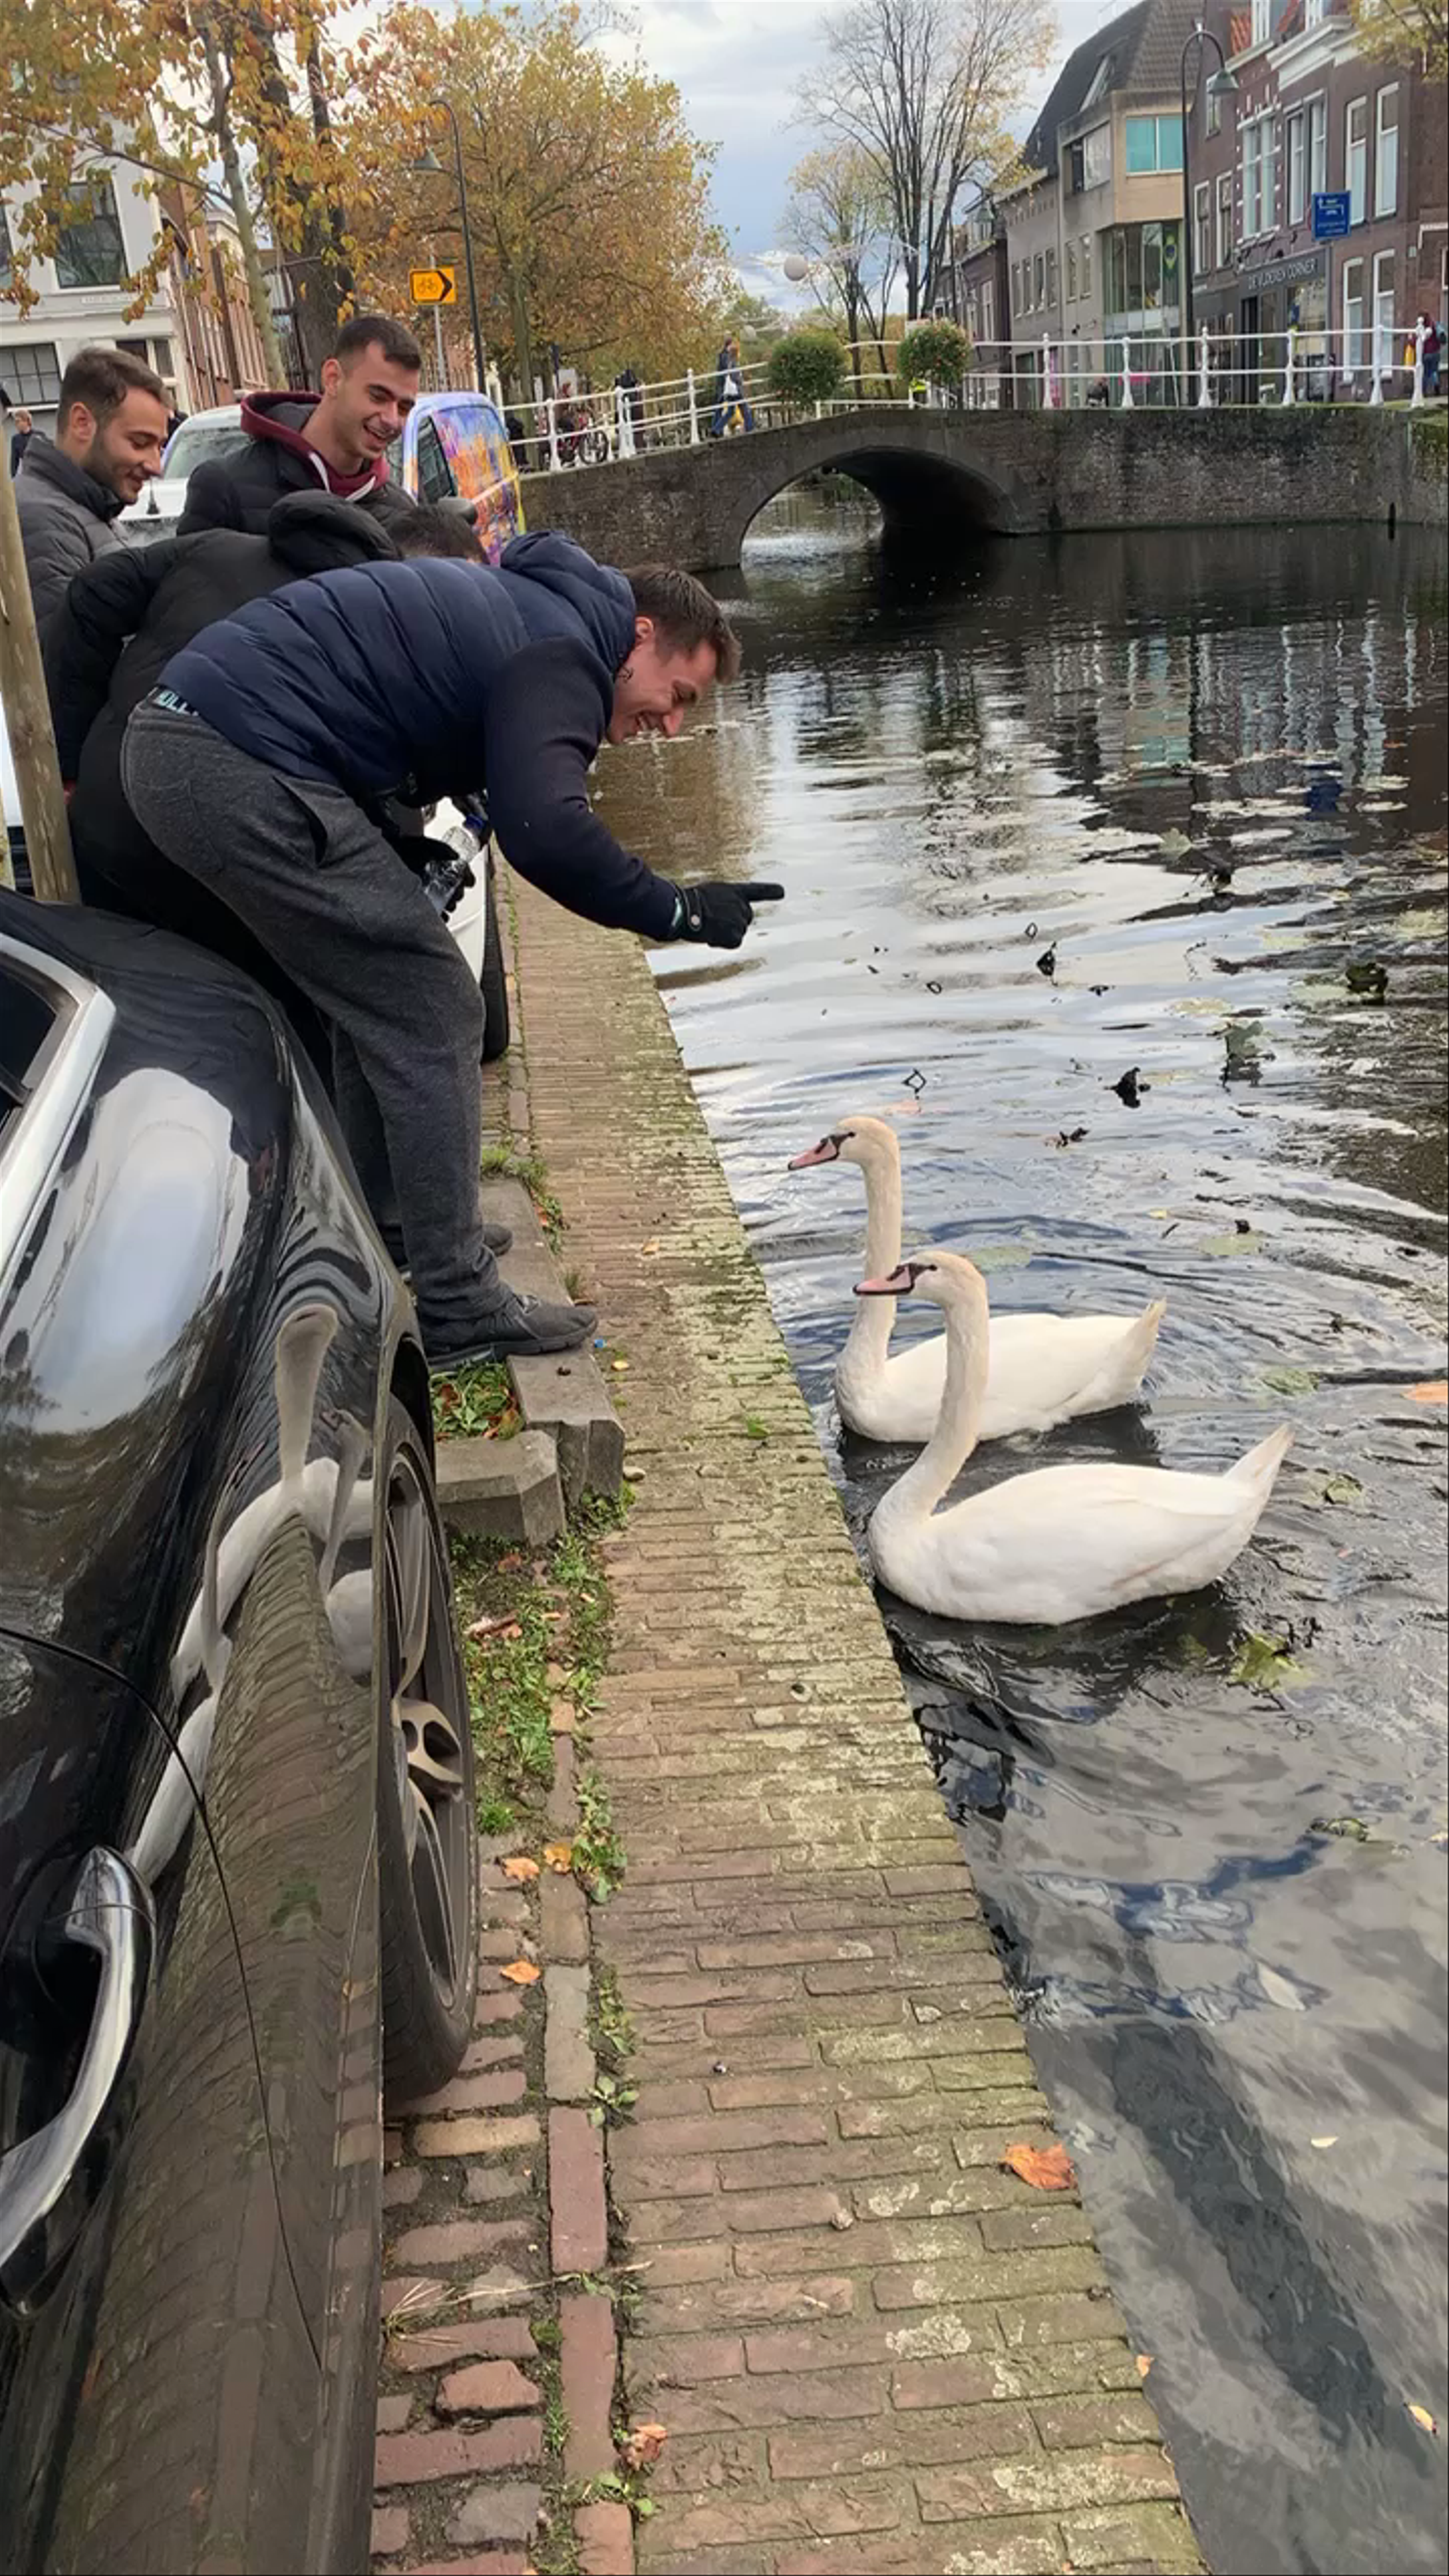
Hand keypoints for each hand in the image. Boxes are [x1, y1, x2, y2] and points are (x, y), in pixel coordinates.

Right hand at [669, 880, 784, 948]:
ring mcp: (740, 920)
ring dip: (724, 934)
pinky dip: (722, 943)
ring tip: (708, 927)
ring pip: (738, 932)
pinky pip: (733, 943)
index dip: (770, 891)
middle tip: (714, 922)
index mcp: (735, 891)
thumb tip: (721, 919)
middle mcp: (742, 905)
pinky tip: (710, 936)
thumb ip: (723, 902)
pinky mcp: (736, 935)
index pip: (757, 891)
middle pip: (746, 919)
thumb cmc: (690, 903)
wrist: (686, 911)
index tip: (781, 891)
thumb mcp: (709, 895)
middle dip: (733, 923)